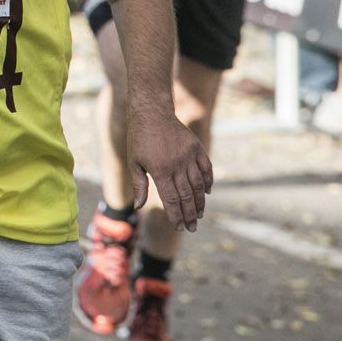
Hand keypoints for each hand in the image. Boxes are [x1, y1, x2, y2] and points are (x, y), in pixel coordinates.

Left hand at [127, 108, 213, 231]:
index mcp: (160, 170)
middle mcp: (177, 165)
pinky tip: (207, 192)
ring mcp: (189, 156)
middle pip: (187, 196)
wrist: (151, 113)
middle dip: (190, 215)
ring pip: (199, 185)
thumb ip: (138, 185)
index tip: (179, 227)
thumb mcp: (134, 161)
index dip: (176, 215)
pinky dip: (208, 181)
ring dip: (200, 202)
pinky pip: (206, 168)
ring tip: (199, 214)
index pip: (171, 200)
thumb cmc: (138, 138)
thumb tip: (138, 206)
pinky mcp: (196, 148)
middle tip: (192, 227)